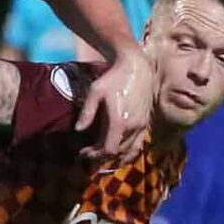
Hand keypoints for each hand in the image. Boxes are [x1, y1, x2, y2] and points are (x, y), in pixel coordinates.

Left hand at [78, 46, 153, 160]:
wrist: (136, 67)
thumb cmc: (114, 77)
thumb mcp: (95, 92)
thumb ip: (87, 112)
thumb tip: (78, 130)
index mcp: (120, 122)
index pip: (109, 149)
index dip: (95, 155)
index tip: (83, 152)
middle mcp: (133, 126)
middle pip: (118, 151)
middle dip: (102, 156)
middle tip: (89, 153)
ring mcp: (142, 125)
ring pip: (130, 150)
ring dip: (116, 156)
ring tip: (102, 156)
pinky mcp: (146, 121)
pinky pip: (139, 144)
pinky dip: (130, 152)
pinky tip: (121, 154)